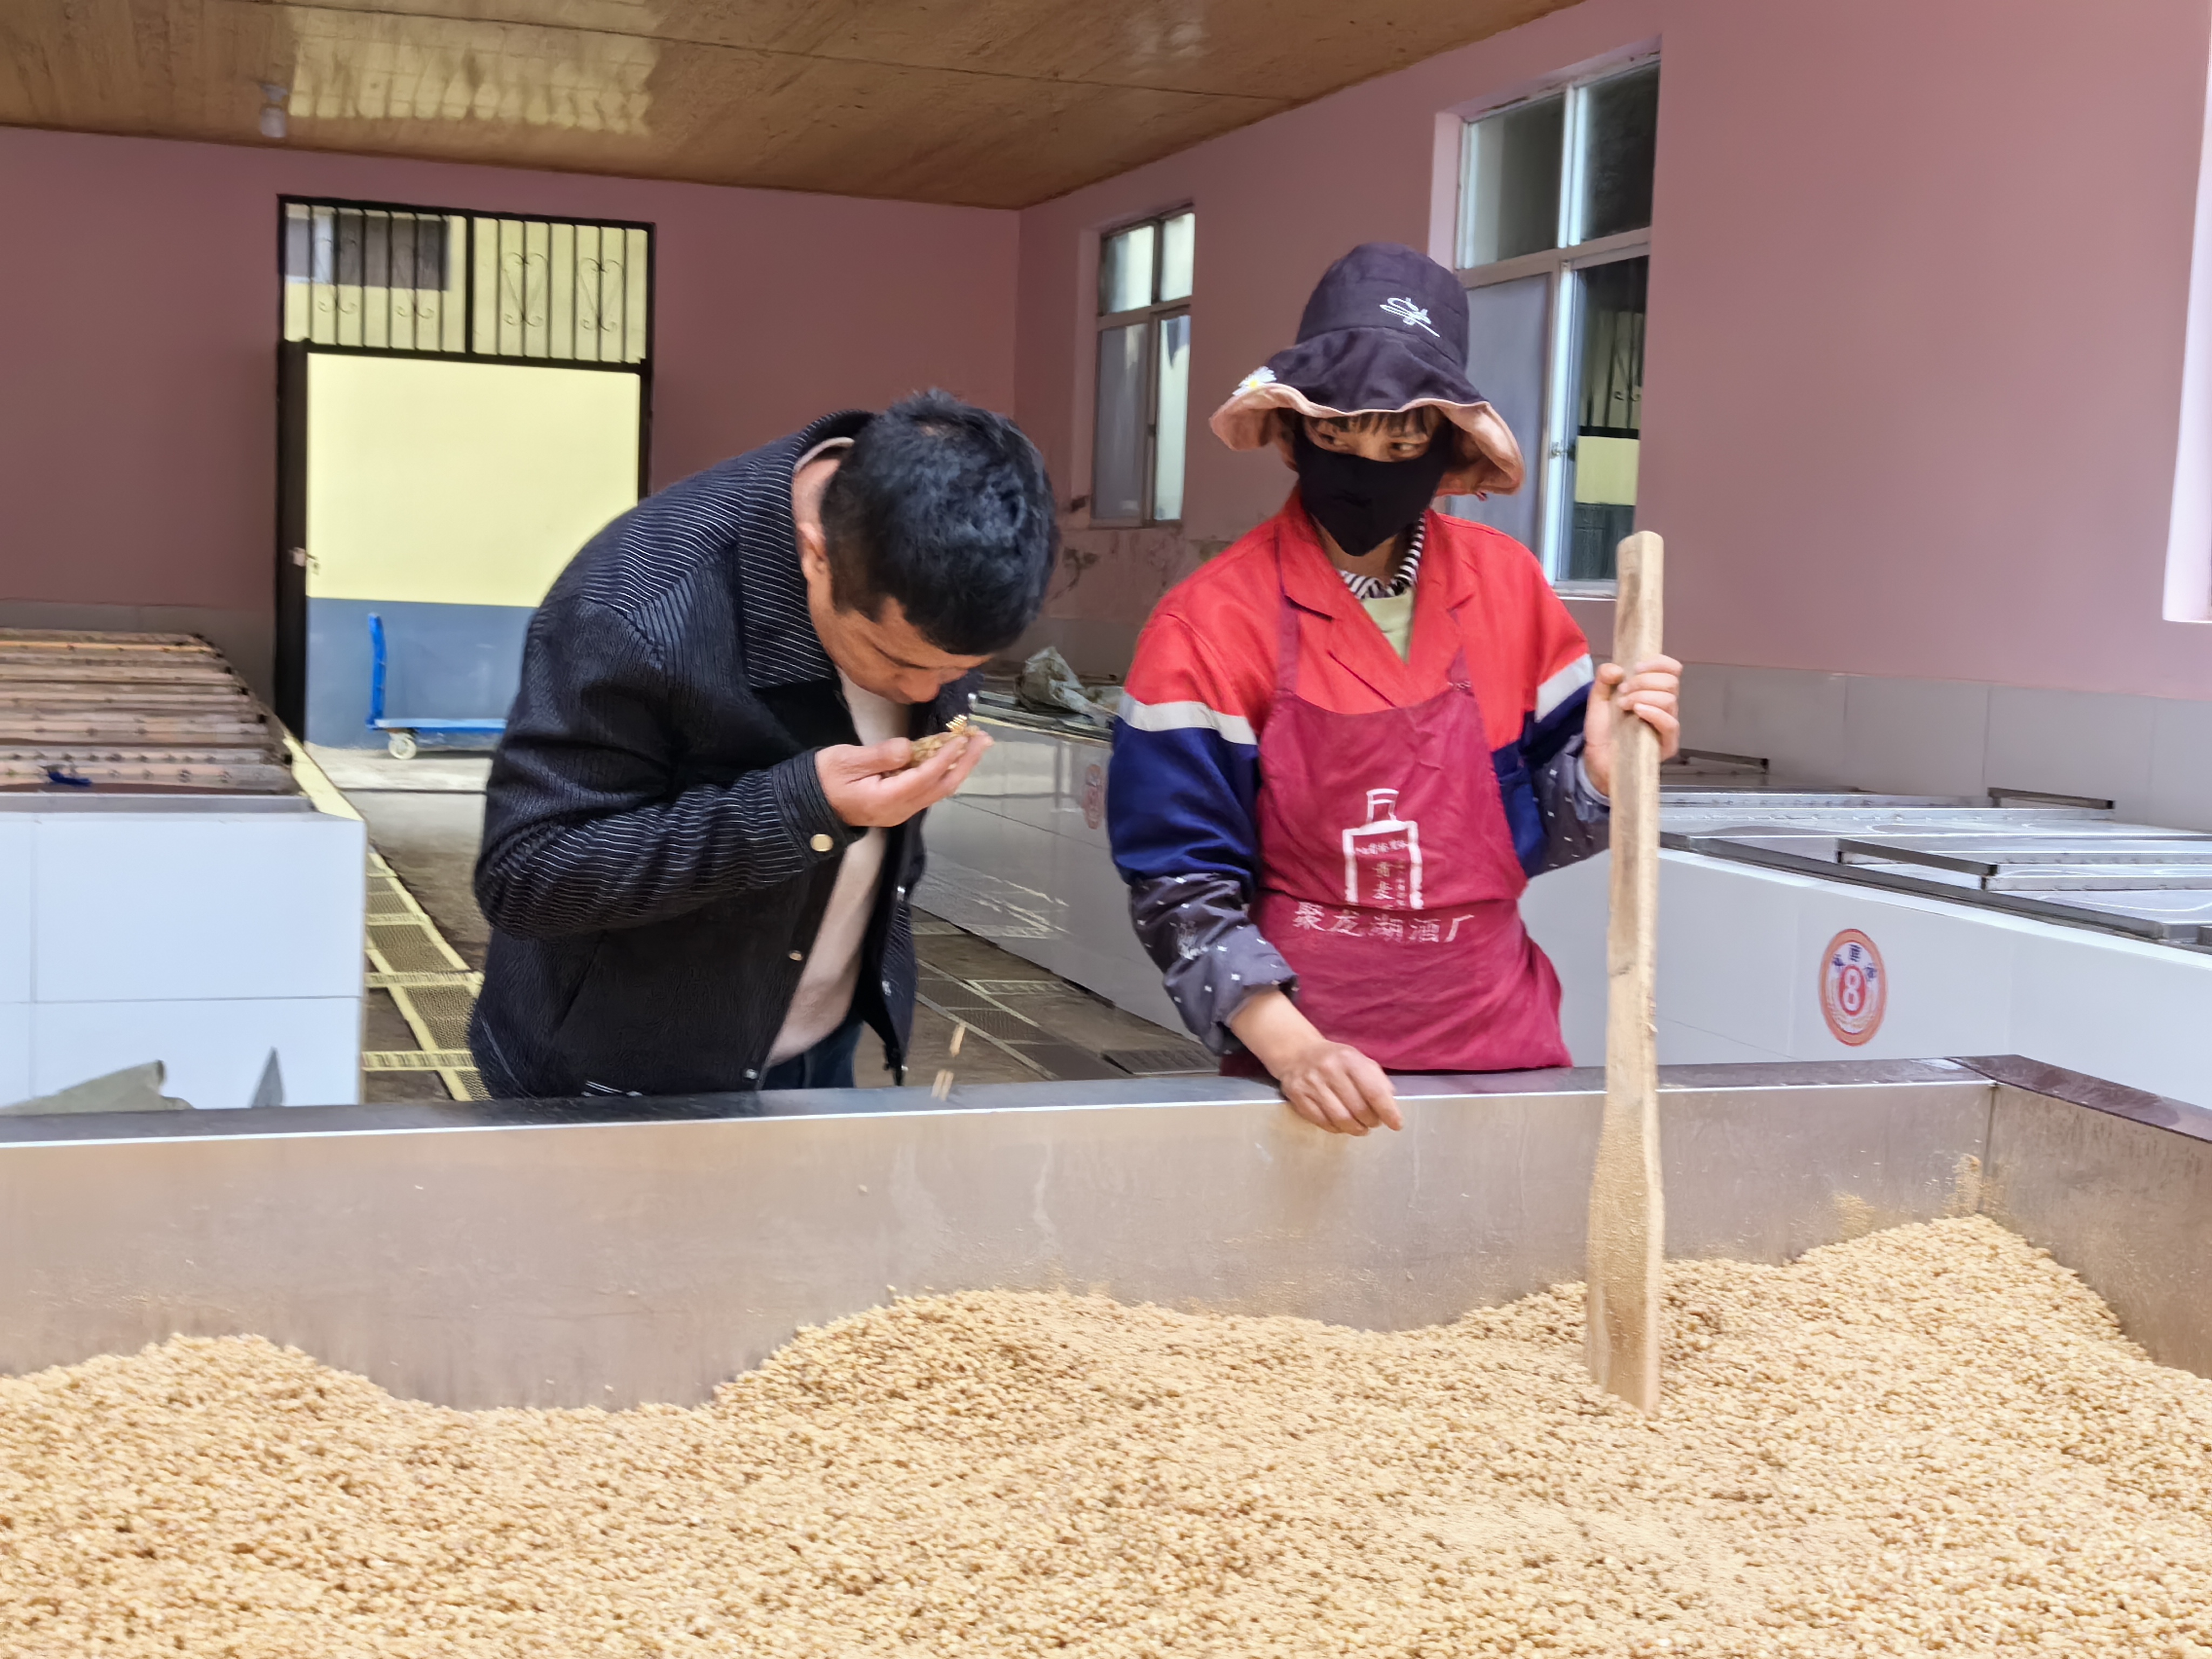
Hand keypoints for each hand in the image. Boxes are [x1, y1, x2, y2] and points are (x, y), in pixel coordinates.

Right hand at [816, 728, 990, 828]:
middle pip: (941, 787)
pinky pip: (930, 789)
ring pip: (939, 789)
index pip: (924, 777)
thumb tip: (908, 748)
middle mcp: (900, 810)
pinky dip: (945, 771)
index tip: (960, 738)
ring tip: (976, 743)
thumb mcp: (844, 761)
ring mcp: (902, 810)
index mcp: (885, 800)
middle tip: (983, 738)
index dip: (944, 757)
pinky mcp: (901, 805)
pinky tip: (954, 755)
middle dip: (965, 762)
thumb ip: (879, 756)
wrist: (809, 805)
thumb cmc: (823, 780)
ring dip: (960, 766)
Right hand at [1226, 987, 1401, 1135]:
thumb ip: (1377, 1079)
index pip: (1374, 1091)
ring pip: (1340, 1119)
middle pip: (1358, 1109)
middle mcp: (1329, 1069)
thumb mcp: (1358, 1060)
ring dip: (1355, 1129)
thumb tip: (1391, 1104)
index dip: (1388, 1112)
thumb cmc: (1335, 1059)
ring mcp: (1311, 1083)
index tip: (1396, 1124)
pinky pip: (1322, 1122)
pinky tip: (1341, 1125)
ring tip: (1360, 1128)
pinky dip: (1336, 1128)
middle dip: (1371, 1121)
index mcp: (1350, 1059)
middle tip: (1374, 1122)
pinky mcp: (1297, 1095)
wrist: (1298, 1052)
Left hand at [1581, 655, 1682, 797]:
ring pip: (1670, 700)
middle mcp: (1665, 706)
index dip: (1659, 662)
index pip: (1671, 669)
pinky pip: (1670, 723)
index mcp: (1654, 691)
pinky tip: (1637, 711)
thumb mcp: (1597, 699)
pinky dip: (1653, 712)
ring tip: (1623, 705)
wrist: (1597, 760)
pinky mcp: (1667, 744)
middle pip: (1671, 682)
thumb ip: (1603, 679)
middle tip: (1623, 690)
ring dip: (1643, 696)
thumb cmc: (1603, 729)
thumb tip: (1617, 668)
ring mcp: (1668, 725)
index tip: (1636, 667)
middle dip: (1644, 680)